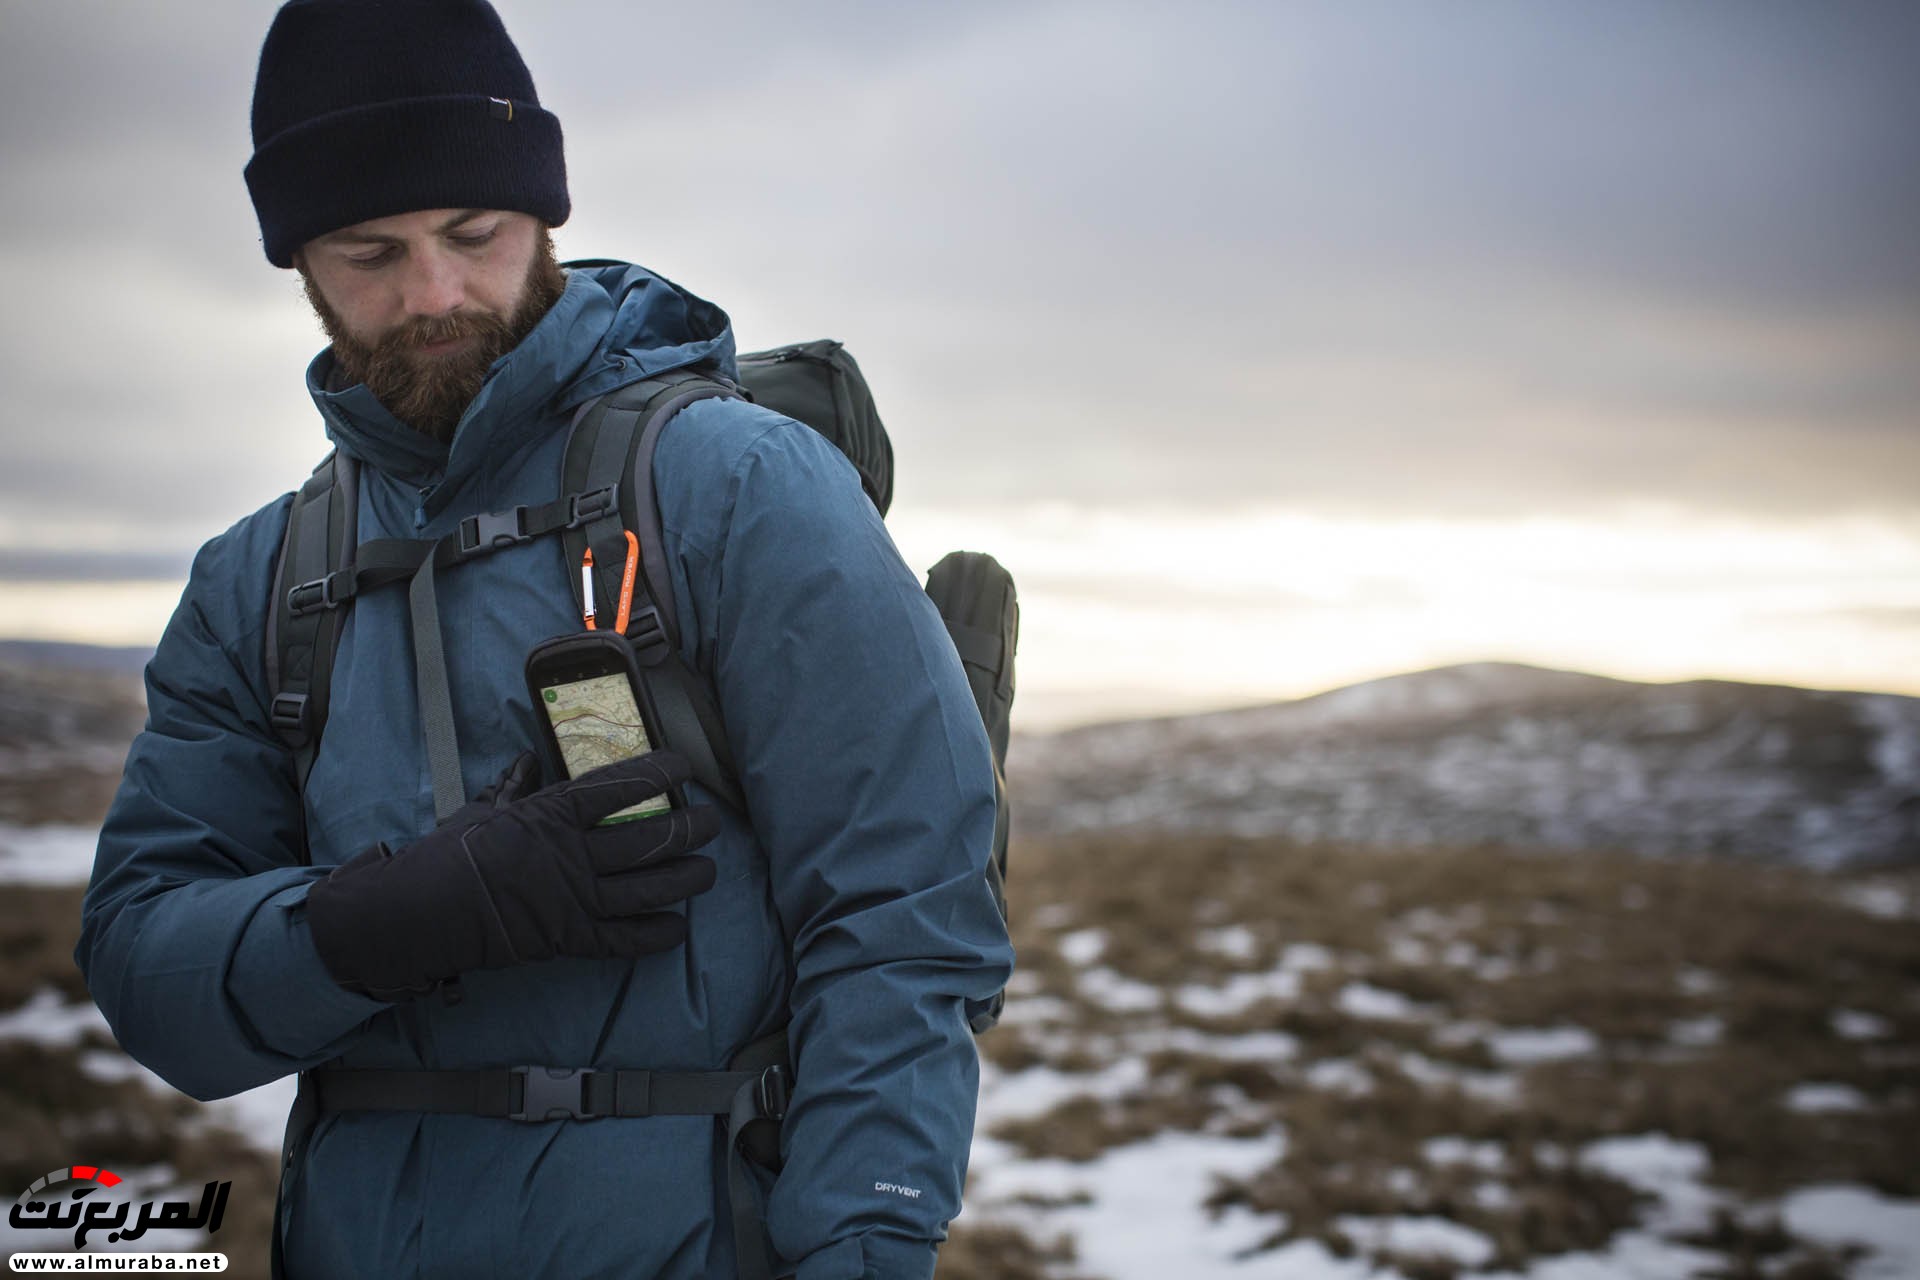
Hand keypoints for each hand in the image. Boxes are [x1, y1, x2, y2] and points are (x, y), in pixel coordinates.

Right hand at [306, 750, 719, 999]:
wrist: (420, 913)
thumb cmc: (447, 854)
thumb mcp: (481, 810)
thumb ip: (513, 787)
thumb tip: (527, 759)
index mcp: (552, 815)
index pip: (619, 787)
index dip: (658, 774)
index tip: (685, 765)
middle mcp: (572, 856)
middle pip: (647, 838)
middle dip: (689, 829)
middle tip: (712, 822)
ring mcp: (573, 900)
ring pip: (647, 888)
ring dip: (685, 879)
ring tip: (709, 870)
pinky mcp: (568, 939)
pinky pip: (624, 940)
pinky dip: (655, 935)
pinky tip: (679, 927)